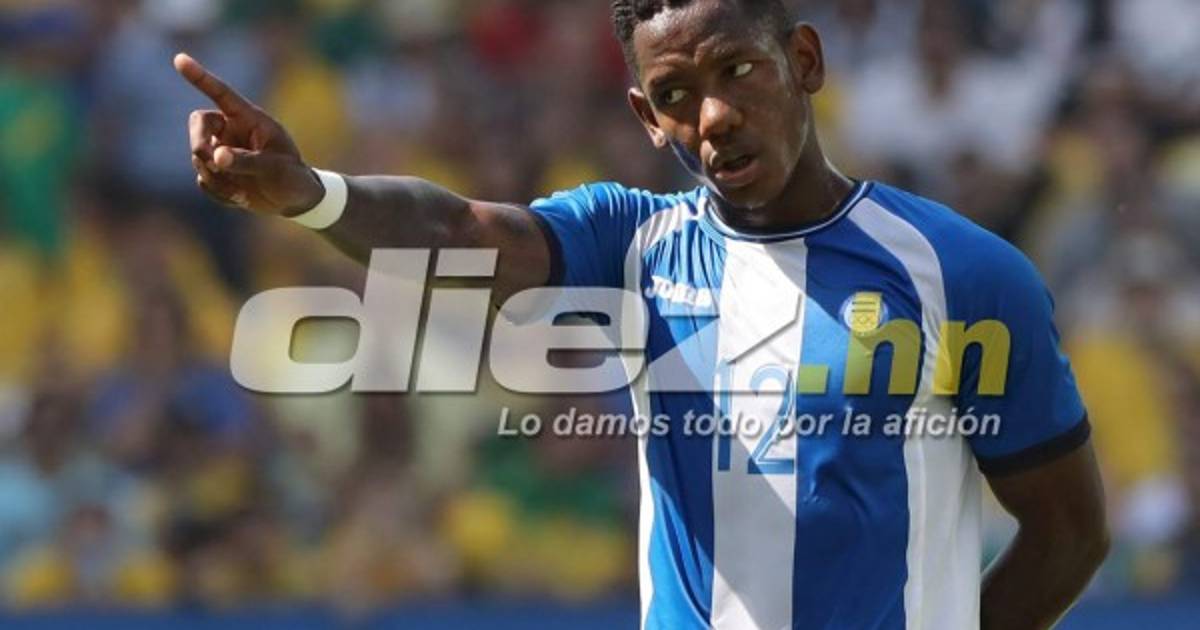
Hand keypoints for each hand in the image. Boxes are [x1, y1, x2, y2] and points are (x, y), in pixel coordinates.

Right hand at [174, 53, 324, 215]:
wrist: (294, 200)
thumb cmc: (292, 176)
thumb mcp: (276, 168)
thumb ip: (247, 160)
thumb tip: (215, 157)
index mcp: (249, 119)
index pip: (220, 93)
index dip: (199, 76)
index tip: (179, 59)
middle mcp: (231, 131)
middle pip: (198, 126)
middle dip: (199, 145)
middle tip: (213, 163)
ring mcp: (222, 151)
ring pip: (199, 158)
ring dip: (215, 178)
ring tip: (242, 193)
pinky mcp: (217, 173)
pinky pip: (203, 180)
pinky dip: (217, 192)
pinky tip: (240, 199)